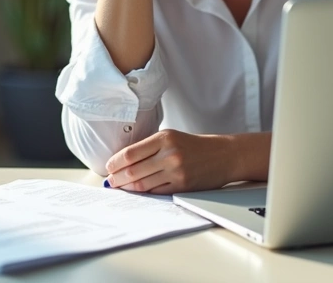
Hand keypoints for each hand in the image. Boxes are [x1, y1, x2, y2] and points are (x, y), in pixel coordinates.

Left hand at [105, 130, 236, 193]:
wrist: (224, 155)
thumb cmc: (195, 146)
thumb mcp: (172, 137)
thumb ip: (149, 147)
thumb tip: (122, 162)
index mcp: (164, 138)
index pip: (129, 154)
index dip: (114, 163)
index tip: (108, 167)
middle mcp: (170, 154)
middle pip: (132, 171)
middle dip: (116, 179)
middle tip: (110, 182)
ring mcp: (176, 171)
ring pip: (142, 185)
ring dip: (127, 189)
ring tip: (120, 188)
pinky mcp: (182, 186)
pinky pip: (156, 193)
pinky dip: (144, 194)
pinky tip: (137, 192)